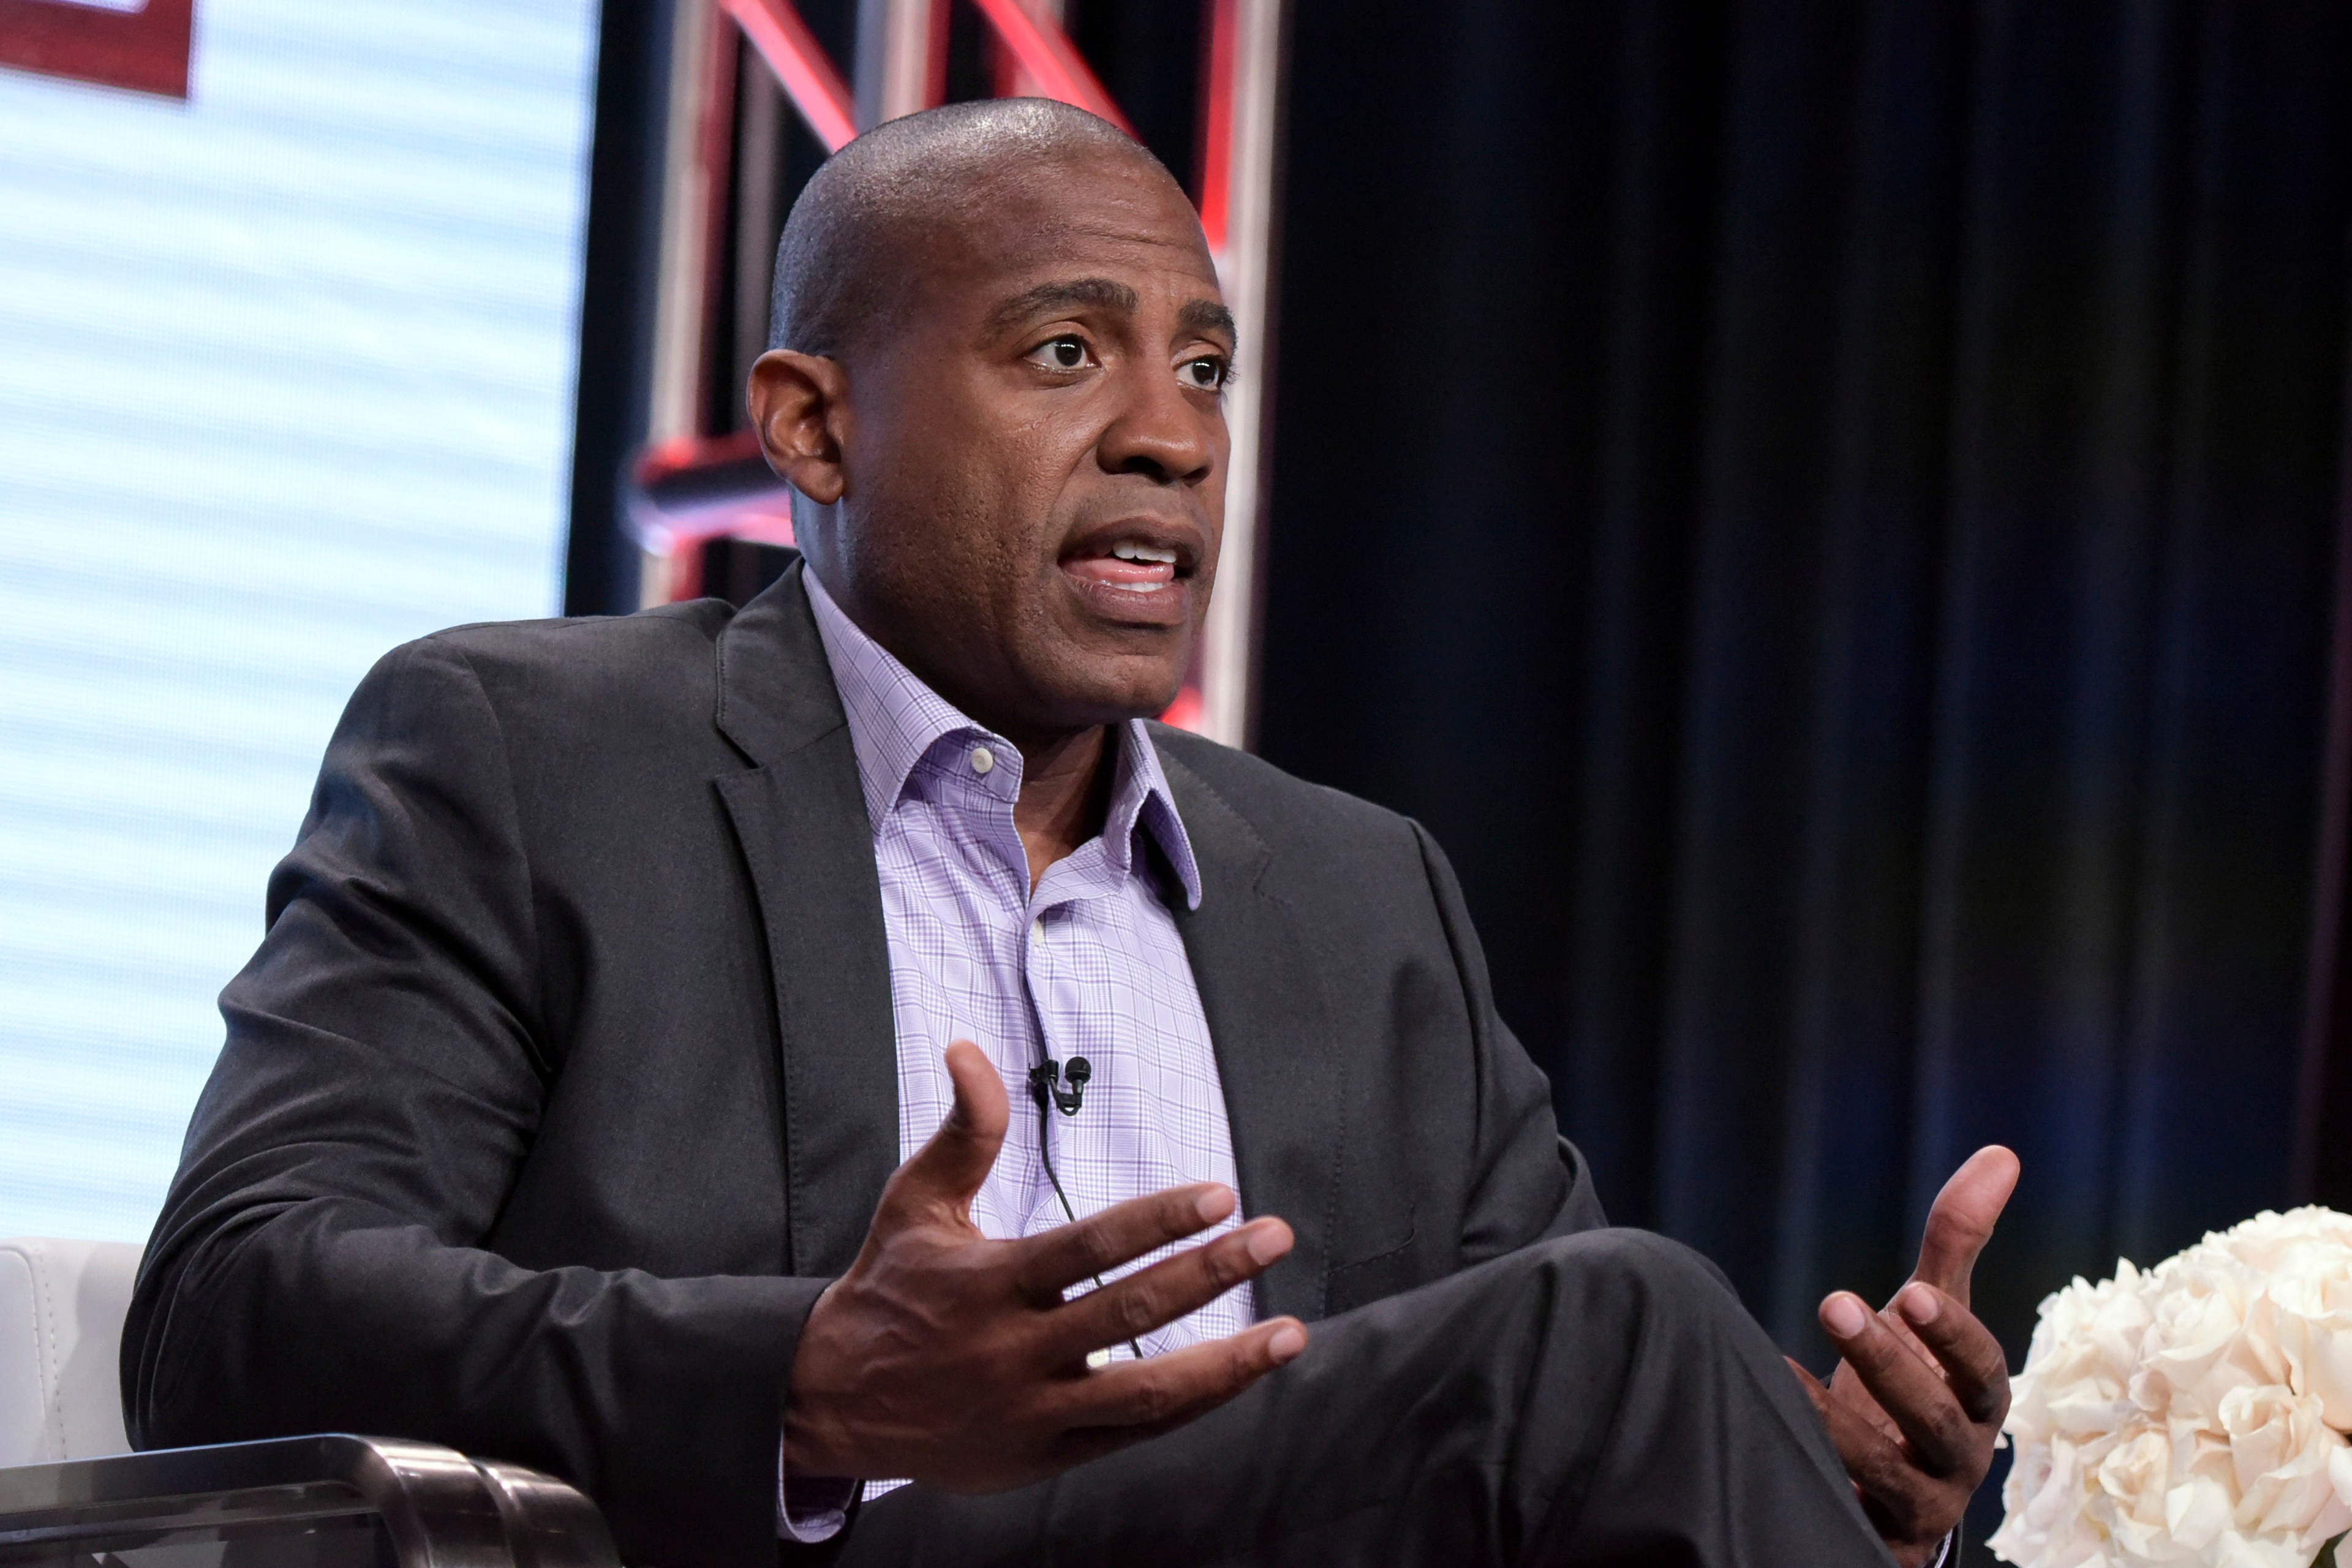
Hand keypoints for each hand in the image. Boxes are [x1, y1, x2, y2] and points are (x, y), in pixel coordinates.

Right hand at [783, 1040, 1307, 1490]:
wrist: (832, 1400)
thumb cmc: (889, 1287)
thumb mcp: (916, 1201)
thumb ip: (964, 1130)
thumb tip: (970, 1049)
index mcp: (989, 1283)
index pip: (1088, 1247)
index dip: (1157, 1221)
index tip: (1219, 1195)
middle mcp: (1014, 1351)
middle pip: (1129, 1312)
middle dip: (1211, 1273)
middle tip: (1273, 1236)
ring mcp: (1033, 1410)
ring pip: (1145, 1392)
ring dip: (1226, 1363)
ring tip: (1290, 1333)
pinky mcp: (1045, 1454)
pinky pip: (1132, 1432)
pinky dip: (1192, 1404)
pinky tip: (1242, 1373)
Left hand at [1789, 1146, 2019, 1567]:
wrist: (1888, 1490)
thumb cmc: (1913, 1386)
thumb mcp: (1933, 1317)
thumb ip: (1957, 1242)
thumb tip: (2001, 1154)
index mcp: (1978, 1399)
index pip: (1981, 1368)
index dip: (1953, 1335)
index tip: (1911, 1294)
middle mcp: (1959, 1457)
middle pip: (1936, 1418)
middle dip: (1890, 1364)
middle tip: (1835, 1303)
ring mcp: (1920, 1504)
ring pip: (1891, 1475)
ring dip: (1840, 1425)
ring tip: (1782, 1373)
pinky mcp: (1875, 1540)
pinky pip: (1846, 1515)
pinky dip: (1810, 1474)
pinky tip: (1765, 1428)